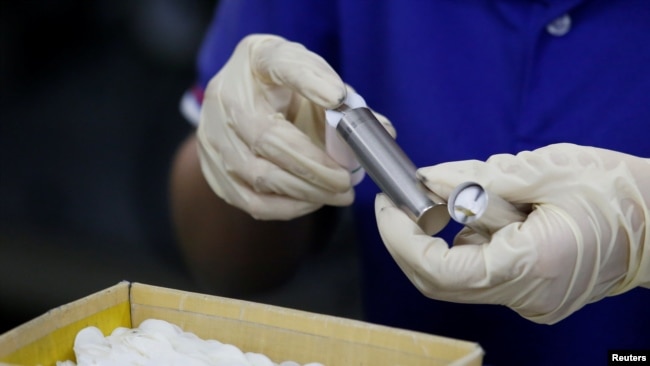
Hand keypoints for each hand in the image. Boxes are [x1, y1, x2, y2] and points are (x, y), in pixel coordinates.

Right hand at [197, 34, 361, 219]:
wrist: (244, 103)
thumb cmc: (286, 89)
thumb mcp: (314, 79)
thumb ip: (345, 101)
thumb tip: (382, 129)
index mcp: (255, 60)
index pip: (279, 62)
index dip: (309, 79)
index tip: (337, 97)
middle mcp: (225, 96)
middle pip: (266, 137)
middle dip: (314, 167)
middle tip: (346, 182)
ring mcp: (212, 135)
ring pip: (257, 175)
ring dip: (304, 191)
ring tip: (337, 194)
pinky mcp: (212, 170)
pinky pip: (249, 200)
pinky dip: (286, 207)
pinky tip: (311, 201)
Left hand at [375, 143, 648, 323]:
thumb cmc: (616, 192)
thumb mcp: (544, 170)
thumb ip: (479, 178)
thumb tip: (430, 180)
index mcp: (531, 265)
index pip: (439, 270)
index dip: (402, 239)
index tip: (387, 205)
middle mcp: (525, 295)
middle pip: (439, 280)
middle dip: (410, 238)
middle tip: (399, 199)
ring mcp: (528, 300)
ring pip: (457, 275)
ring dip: (441, 236)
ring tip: (450, 196)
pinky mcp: (529, 293)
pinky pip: (480, 272)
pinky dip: (467, 242)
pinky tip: (479, 213)